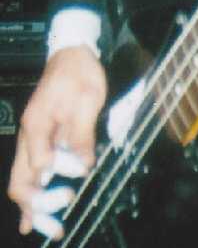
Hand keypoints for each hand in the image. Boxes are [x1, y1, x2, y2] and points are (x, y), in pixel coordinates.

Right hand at [8, 46, 106, 238]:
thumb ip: (82, 133)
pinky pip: (29, 176)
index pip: (40, 162)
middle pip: (21, 182)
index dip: (61, 170)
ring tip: (52, 230)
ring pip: (22, 183)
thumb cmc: (78, 73)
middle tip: (65, 206)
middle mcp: (29, 136)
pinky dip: (31, 200)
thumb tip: (84, 165)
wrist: (71, 54)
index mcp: (36, 124)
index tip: (82, 167)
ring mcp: (31, 141)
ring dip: (35, 208)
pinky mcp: (40, 143)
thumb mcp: (87, 98)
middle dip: (39, 204)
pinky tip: (32, 221)